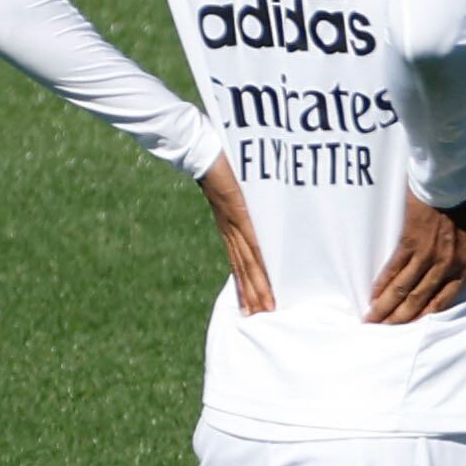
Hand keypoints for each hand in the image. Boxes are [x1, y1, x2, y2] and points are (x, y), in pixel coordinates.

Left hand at [197, 159, 273, 315]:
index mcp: (227, 222)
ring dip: (257, 289)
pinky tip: (268, 283)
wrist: (197, 147)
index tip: (251, 302)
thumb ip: (243, 190)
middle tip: (259, 318)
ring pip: (249, 263)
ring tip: (265, 310)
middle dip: (252, 294)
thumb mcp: (232, 180)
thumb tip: (251, 191)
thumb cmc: (216, 157)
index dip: (245, 281)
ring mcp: (234, 222)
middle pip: (242, 267)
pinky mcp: (240, 214)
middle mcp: (229, 228)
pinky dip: (261, 267)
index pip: (238, 258)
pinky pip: (254, 245)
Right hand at [366, 186, 465, 324]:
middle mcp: (449, 264)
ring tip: (373, 322)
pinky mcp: (409, 241)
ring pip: (405, 288)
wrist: (454, 172)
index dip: (428, 315)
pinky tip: (373, 297)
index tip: (415, 329)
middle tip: (384, 333)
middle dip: (401, 318)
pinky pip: (394, 268)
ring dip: (387, 307)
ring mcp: (428, 254)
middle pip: (421, 299)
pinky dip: (383, 284)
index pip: (448, 298)